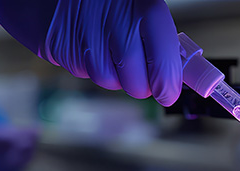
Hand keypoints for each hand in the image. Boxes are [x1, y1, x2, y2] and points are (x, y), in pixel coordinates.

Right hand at [0, 0, 181, 105]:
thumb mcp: (141, 6)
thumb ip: (162, 41)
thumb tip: (178, 78)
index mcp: (147, 9)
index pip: (166, 66)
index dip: (168, 87)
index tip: (168, 93)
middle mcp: (119, 22)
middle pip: (137, 84)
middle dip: (140, 84)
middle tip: (136, 67)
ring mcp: (87, 35)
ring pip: (110, 82)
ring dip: (112, 73)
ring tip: (106, 45)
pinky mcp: (60, 45)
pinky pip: (83, 72)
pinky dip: (86, 63)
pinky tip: (84, 41)